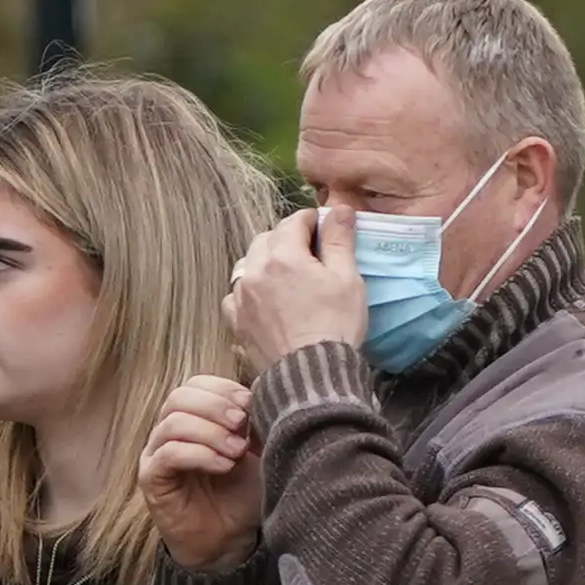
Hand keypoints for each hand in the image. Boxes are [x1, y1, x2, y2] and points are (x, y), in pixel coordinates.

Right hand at [141, 376, 262, 574]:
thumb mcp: (258, 454)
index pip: (196, 384)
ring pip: (173, 423)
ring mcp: (156, 453)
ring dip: (210, 432)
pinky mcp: (151, 479)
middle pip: (180, 396)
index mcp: (193, 418)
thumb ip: (257, 426)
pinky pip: (168, 454)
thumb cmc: (242, 494)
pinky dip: (200, 455)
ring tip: (237, 452)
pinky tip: (225, 466)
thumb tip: (263, 398)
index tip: (250, 402)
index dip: (222, 388)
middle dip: (216, 406)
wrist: (228, 540)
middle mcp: (169, 431)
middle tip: (242, 424)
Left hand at [224, 208, 364, 373]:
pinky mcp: (236, 321)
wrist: (310, 375)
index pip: (294, 222)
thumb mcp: (347, 279)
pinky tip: (265, 300)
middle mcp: (255, 270)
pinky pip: (237, 294)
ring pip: (248, 264)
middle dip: (287, 239)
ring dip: (266, 263)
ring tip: (287, 277)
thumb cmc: (335, 326)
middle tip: (310, 253)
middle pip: (267, 239)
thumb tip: (340, 208)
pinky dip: (250, 291)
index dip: (313, 221)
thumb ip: (340, 240)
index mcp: (284, 255)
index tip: (326, 227)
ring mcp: (241, 296)